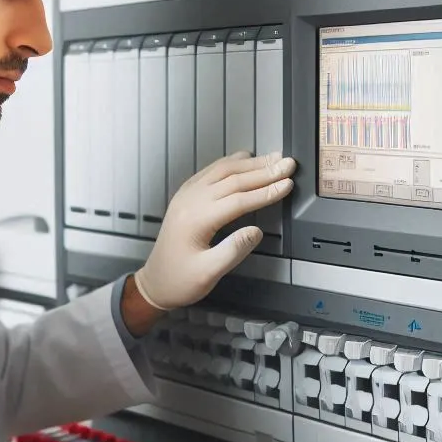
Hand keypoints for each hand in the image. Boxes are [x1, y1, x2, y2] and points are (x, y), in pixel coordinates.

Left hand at [134, 151, 296, 311]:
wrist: (154, 283)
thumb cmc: (179, 282)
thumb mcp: (208, 274)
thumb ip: (234, 251)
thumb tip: (256, 231)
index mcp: (196, 220)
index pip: (239, 200)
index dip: (266, 191)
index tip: (287, 185)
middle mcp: (189, 202)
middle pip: (233, 179)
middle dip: (264, 171)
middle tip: (288, 164)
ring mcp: (185, 197)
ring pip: (222, 171)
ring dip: (250, 163)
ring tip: (273, 157)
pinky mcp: (185, 197)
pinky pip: (209, 172)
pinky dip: (230, 163)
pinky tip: (243, 158)